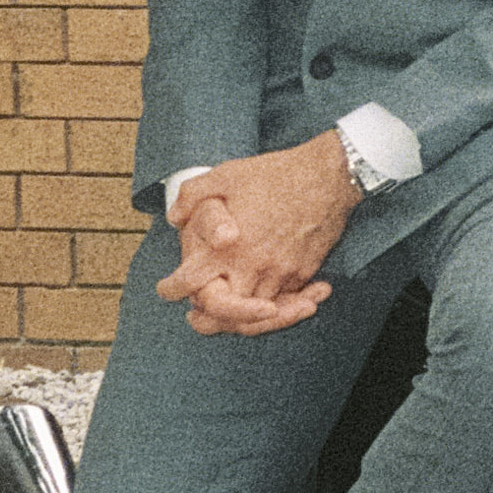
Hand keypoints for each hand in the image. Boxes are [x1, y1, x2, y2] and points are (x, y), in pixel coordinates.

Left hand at [159, 130, 358, 333]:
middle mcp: (252, 266)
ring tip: (226, 312)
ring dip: (240, 315)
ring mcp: (281, 273)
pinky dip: (272, 305)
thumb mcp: (226, 174)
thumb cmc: (274, 174)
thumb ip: (193, 196)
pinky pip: (283, 300)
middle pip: (225, 312)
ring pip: (256, 313)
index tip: (165, 289)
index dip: (171, 289)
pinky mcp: (303, 273)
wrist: (327, 177)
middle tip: (194, 316)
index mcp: (227, 247)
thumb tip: (174, 217)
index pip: (191, 283)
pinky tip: (263, 301)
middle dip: (207, 318)